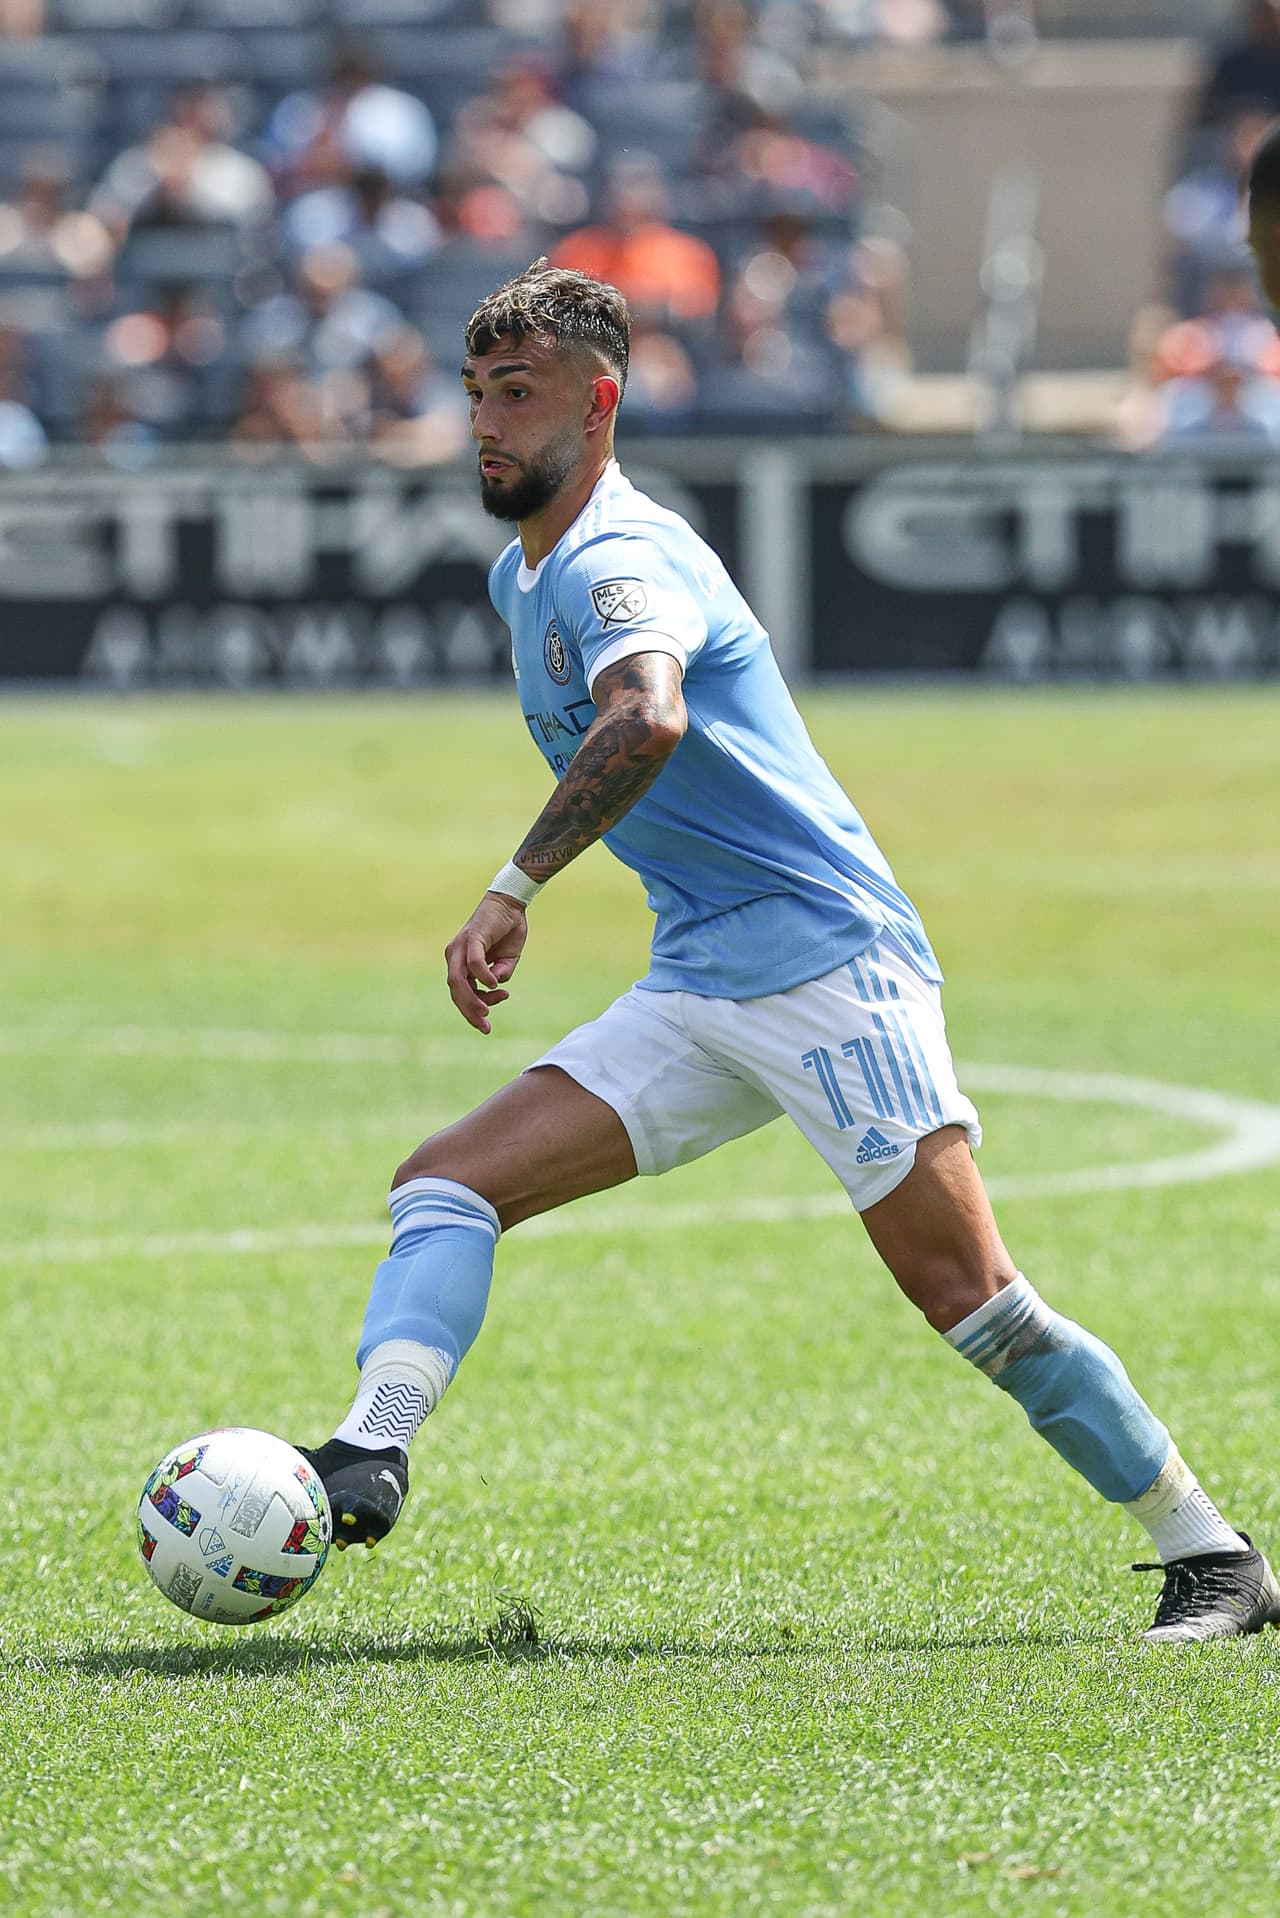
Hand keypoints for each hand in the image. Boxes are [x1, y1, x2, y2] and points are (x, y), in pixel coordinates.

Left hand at [444, 891, 529, 1033]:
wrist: (512, 905)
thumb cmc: (507, 932)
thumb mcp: (507, 961)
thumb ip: (500, 975)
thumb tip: (495, 986)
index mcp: (460, 963)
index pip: (460, 994)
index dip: (470, 1012)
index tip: (486, 1025)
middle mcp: (455, 956)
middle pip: (456, 991)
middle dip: (469, 1012)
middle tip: (485, 1027)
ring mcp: (460, 947)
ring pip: (458, 980)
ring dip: (472, 999)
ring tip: (488, 1008)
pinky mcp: (471, 938)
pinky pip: (472, 963)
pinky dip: (482, 976)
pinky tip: (494, 985)